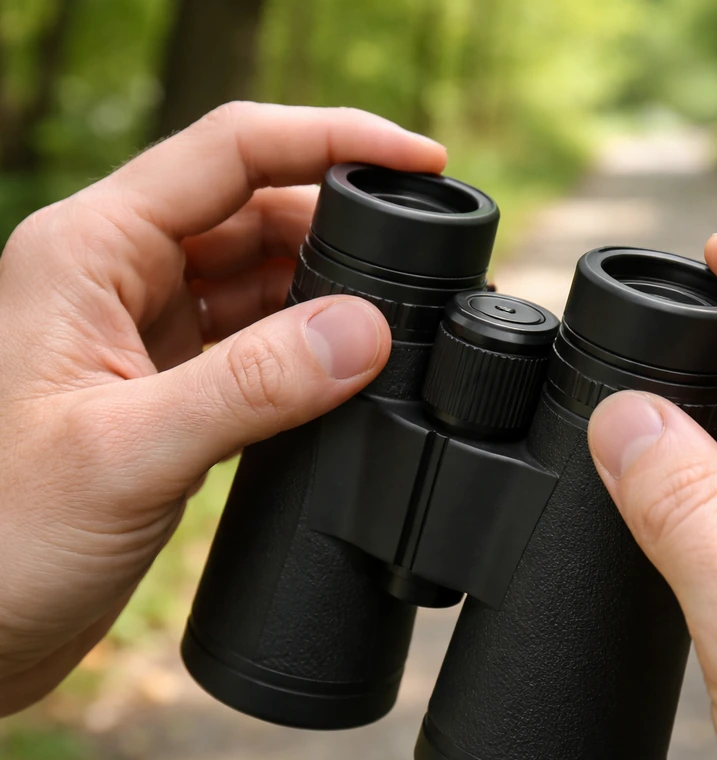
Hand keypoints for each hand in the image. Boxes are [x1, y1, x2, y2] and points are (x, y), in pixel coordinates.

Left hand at [0, 103, 445, 713]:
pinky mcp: (168, 379)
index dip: (333, 140)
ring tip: (389, 323)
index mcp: (90, 250)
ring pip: (260, 271)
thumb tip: (369, 331)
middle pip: (255, 206)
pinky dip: (308, 344)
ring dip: (327, 289)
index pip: (231, 152)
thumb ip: (252, 387)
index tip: (418, 160)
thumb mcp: (129, 454)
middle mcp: (118, 272)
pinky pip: (256, 333)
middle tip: (414, 266)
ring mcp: (144, 326)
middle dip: (340, 226)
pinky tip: (346, 367)